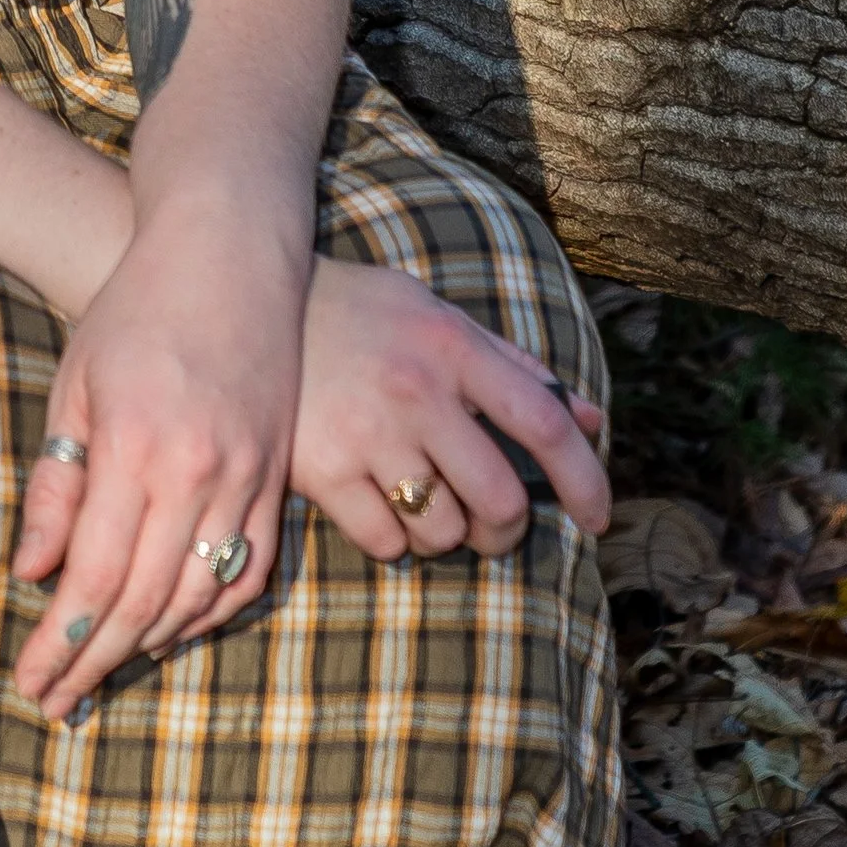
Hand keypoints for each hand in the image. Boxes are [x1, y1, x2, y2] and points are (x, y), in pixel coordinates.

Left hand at [10, 215, 305, 722]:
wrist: (230, 255)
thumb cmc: (135, 311)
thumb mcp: (75, 386)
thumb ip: (57, 485)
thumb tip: (35, 574)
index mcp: (134, 447)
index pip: (94, 577)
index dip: (62, 641)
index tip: (32, 681)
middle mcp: (197, 472)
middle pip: (143, 601)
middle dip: (95, 660)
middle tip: (57, 702)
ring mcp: (247, 477)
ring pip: (198, 596)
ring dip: (148, 646)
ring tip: (103, 672)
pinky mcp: (277, 477)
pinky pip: (248, 570)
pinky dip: (209, 614)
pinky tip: (173, 629)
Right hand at [292, 255, 610, 563]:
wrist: (248, 305)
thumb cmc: (360, 314)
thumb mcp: (438, 319)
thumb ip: (515, 367)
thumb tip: (591, 421)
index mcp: (452, 347)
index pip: (542, 422)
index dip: (583, 479)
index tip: (598, 519)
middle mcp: (416, 390)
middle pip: (500, 500)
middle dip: (504, 530)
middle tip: (489, 525)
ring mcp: (368, 433)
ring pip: (444, 530)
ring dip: (444, 534)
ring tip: (421, 504)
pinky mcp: (321, 469)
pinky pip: (386, 542)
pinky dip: (393, 540)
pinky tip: (377, 506)